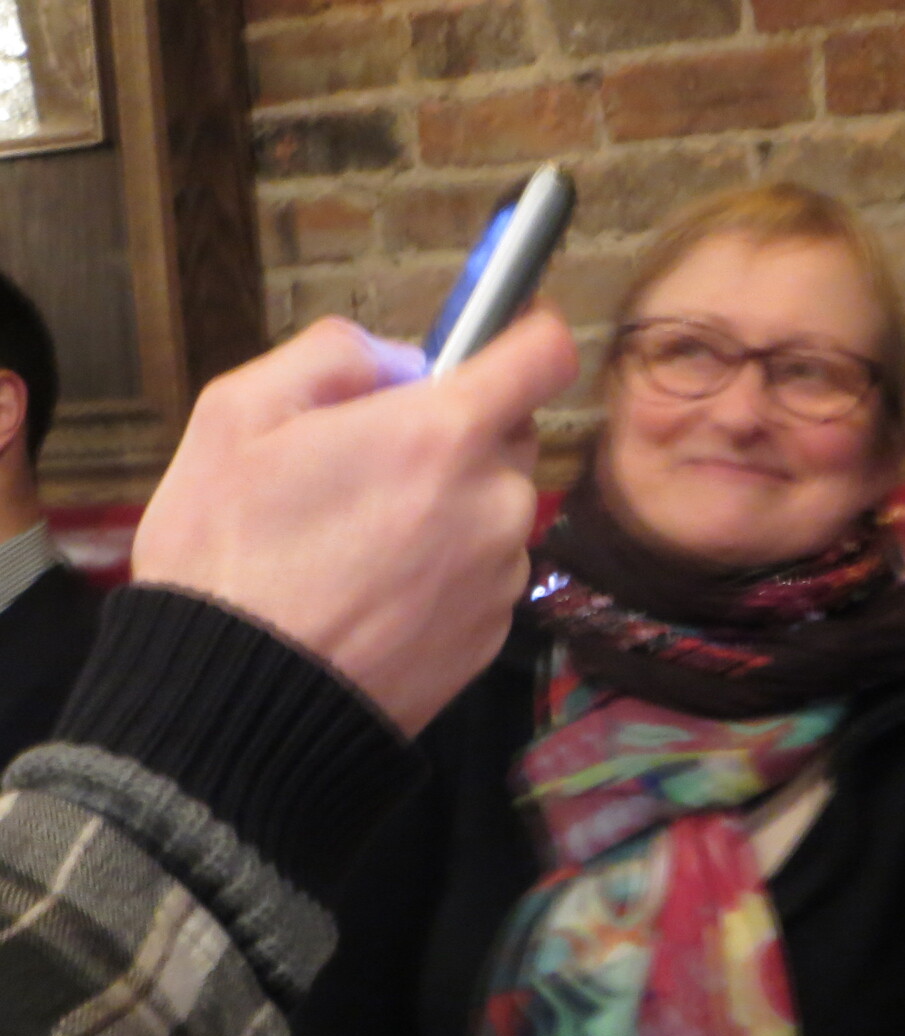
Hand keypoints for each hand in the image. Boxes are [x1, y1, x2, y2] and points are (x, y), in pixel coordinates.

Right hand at [131, 311, 578, 735]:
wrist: (244, 701)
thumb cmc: (230, 556)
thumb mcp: (239, 414)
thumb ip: (332, 357)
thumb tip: (399, 359)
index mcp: (444, 434)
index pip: (543, 356)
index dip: (523, 334)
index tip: (499, 335)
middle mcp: (496, 502)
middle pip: (509, 435)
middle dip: (454, 432)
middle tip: (369, 460)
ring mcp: (501, 572)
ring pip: (495, 506)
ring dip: (448, 505)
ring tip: (357, 539)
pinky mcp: (496, 630)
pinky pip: (484, 569)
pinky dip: (445, 567)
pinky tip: (375, 589)